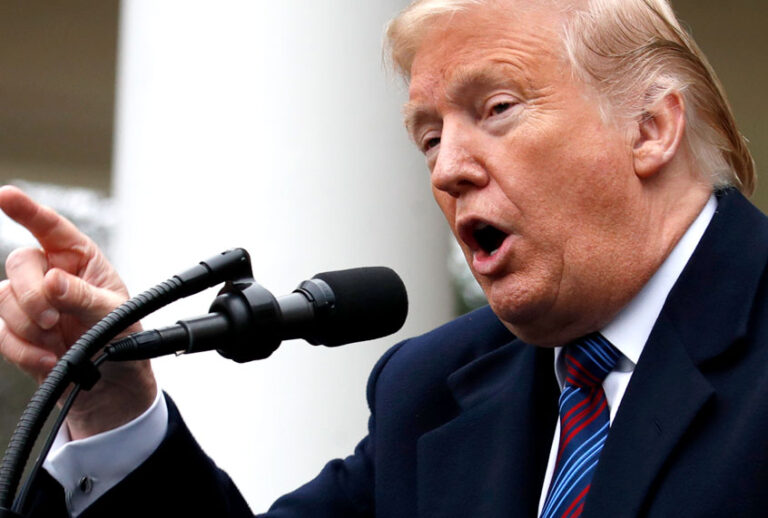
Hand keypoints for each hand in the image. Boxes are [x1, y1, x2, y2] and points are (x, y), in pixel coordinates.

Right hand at [0, 185, 156, 439]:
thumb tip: (52, 282)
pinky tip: (50, 359)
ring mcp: (32, 305)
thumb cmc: (123, 340)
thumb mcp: (115, 316)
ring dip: (29, 325)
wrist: (115, 383)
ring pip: (4, 299)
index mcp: (79, 260)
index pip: (51, 229)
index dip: (28, 210)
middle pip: (19, 264)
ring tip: (59, 340)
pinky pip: (2, 335)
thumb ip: (84, 298)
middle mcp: (51, 276)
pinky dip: (24, 351)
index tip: (7, 196)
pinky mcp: (19, 335)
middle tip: (53, 319)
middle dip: (32, 294)